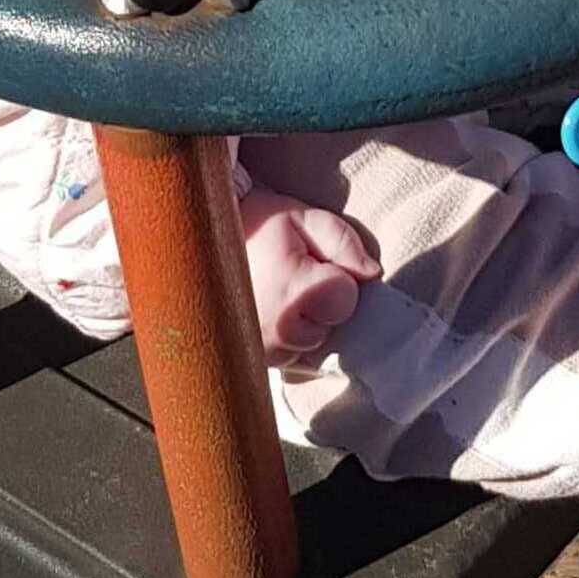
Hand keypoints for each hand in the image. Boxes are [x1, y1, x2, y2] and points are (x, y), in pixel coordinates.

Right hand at [239, 184, 381, 361]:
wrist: (205, 238)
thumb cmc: (259, 225)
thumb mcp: (305, 218)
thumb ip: (344, 242)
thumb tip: (373, 274)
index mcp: (292, 290)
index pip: (346, 300)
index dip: (338, 279)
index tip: (315, 263)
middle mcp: (276, 329)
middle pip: (330, 327)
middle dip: (322, 303)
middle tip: (294, 275)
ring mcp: (261, 349)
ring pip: (310, 345)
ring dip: (305, 323)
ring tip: (280, 293)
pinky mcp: (252, 359)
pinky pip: (289, 357)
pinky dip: (288, 339)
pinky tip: (271, 311)